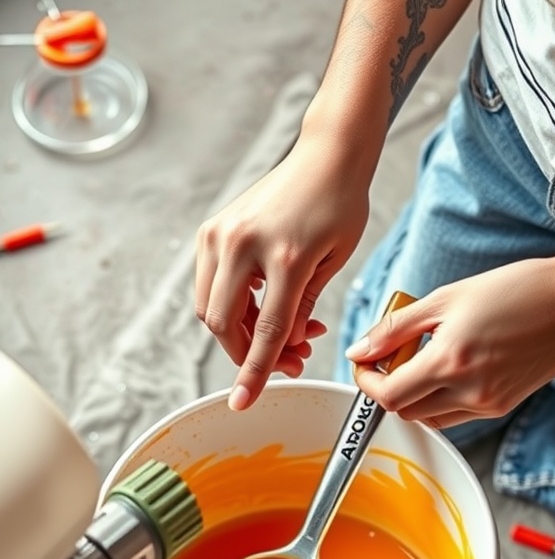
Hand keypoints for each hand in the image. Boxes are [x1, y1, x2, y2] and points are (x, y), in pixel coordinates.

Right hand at [195, 131, 369, 408]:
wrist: (325, 155)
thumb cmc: (339, 205)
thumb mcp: (333, 263)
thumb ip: (303, 309)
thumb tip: (283, 349)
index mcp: (283, 256)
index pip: (264, 331)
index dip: (255, 374)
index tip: (243, 403)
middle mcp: (242, 244)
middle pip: (224, 324)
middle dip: (250, 354)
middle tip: (291, 359)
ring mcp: (220, 235)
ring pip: (211, 309)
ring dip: (241, 332)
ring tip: (286, 328)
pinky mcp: (211, 231)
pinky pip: (210, 286)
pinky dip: (233, 306)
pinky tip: (266, 302)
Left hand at [346, 258, 554, 428]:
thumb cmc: (515, 290)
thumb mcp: (446, 299)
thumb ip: (396, 328)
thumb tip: (359, 349)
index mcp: (450, 361)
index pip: (388, 395)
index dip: (366, 382)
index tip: (364, 363)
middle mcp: (468, 391)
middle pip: (404, 410)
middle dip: (389, 386)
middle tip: (392, 355)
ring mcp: (487, 404)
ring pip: (428, 416)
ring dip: (415, 394)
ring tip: (424, 357)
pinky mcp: (501, 407)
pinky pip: (455, 414)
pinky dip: (441, 397)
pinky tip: (450, 365)